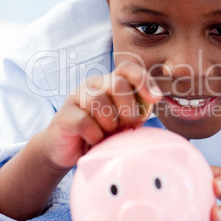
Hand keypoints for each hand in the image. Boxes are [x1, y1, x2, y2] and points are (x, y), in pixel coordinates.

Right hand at [40, 60, 160, 169]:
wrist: (71, 151)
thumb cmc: (103, 134)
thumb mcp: (125, 122)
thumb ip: (139, 110)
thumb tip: (154, 99)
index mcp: (111, 83)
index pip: (128, 68)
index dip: (144, 80)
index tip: (155, 99)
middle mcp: (94, 84)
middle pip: (118, 84)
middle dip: (128, 110)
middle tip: (126, 127)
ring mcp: (77, 97)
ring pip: (99, 101)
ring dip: (110, 124)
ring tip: (107, 135)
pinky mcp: (64, 115)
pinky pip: (85, 121)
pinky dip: (95, 135)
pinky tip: (94, 140)